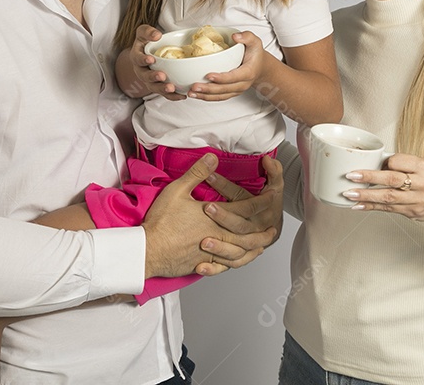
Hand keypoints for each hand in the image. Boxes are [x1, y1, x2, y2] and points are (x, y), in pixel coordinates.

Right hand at [126, 24, 184, 100]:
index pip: (137, 59)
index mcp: (136, 57)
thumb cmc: (147, 40)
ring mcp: (149, 80)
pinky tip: (182, 96)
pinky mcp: (159, 86)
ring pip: (154, 87)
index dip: (143, 60)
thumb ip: (148, 32)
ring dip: (162, 89)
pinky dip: (173, 96)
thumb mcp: (144, 32)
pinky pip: (164, 94)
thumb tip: (157, 35)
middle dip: (153, 77)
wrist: (149, 50)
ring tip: (171, 88)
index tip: (151, 59)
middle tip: (162, 76)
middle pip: (145, 77)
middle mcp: (141, 71)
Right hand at [142, 154, 276, 278]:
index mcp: (215, 218)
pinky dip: (237, 263)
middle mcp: (218, 237)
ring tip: (261, 246)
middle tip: (274, 229)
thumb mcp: (177, 191)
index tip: (273, 196)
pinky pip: (226, 265)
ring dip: (254, 248)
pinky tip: (238, 260)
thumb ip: (197, 173)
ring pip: (240, 253)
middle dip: (263, 231)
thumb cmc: (161, 222)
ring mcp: (211, 253)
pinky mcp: (203, 263)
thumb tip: (212, 157)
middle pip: (248, 235)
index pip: (246, 207)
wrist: (148, 251)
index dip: (262, 201)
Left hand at [186, 30, 266, 100]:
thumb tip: (235, 36)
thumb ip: (247, 36)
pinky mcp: (231, 92)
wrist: (260, 67)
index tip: (209, 75)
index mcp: (248, 72)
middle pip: (224, 89)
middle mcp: (242, 84)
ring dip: (205, 95)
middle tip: (194, 86)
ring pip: (220, 96)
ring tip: (191, 93)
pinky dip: (207, 97)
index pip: (234, 77)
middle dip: (208, 89)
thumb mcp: (255, 42)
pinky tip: (196, 95)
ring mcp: (236, 90)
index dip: (221, 78)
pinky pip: (219, 97)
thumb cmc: (255, 54)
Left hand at [342, 153, 423, 226]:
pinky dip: (371, 207)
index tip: (371, 162)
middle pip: (392, 180)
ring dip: (366, 196)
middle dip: (369, 178)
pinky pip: (387, 209)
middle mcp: (422, 184)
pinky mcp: (410, 212)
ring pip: (388, 197)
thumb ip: (403, 163)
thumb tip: (376, 162)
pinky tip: (358, 205)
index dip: (383, 162)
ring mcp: (416, 200)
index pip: (398, 162)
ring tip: (350, 193)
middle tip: (351, 176)